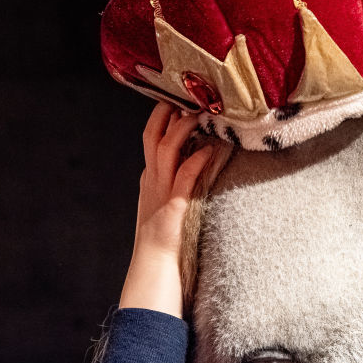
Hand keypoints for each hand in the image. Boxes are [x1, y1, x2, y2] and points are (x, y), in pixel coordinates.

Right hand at [119, 103, 221, 317]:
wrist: (154, 270)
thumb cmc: (164, 242)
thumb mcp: (167, 207)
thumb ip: (178, 185)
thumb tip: (198, 165)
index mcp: (149, 179)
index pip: (152, 138)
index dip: (162, 116)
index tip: (178, 97)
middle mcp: (151, 180)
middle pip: (154, 134)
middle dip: (168, 111)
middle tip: (187, 92)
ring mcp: (160, 191)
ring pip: (168, 148)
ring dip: (185, 127)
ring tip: (202, 112)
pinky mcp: (174, 205)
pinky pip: (185, 176)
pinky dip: (198, 160)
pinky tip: (213, 149)